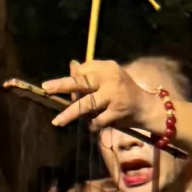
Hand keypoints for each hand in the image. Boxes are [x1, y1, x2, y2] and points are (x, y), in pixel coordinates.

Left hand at [44, 60, 164, 136]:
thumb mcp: (109, 78)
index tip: (68, 89)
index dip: (72, 80)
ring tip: (57, 122)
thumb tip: (71, 65)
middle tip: (46, 88)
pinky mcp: (116, 112)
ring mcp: (113, 96)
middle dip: (62, 85)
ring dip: (70, 114)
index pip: (83, 71)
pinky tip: (92, 126)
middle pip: (81, 81)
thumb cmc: (124, 92)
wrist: (146, 107)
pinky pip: (96, 120)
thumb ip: (91, 73)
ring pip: (86, 104)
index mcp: (107, 67)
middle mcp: (110, 79)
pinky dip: (92, 125)